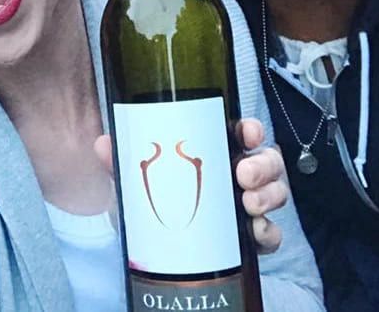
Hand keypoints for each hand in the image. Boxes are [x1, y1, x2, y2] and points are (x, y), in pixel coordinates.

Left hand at [93, 117, 287, 253]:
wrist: (151, 249)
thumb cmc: (151, 202)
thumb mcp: (133, 180)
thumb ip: (120, 161)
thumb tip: (103, 144)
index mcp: (216, 153)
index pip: (242, 134)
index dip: (251, 129)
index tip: (247, 132)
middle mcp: (238, 176)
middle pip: (267, 161)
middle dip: (263, 164)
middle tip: (244, 174)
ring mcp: (248, 205)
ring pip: (276, 192)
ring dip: (268, 195)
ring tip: (248, 203)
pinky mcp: (251, 238)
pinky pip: (271, 233)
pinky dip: (267, 232)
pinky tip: (254, 231)